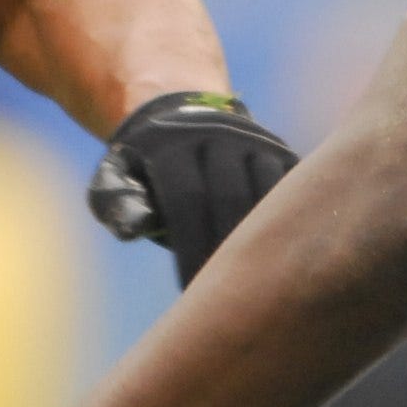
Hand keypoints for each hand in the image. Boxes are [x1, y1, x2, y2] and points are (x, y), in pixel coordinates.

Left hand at [87, 91, 295, 285]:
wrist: (179, 112)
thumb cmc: (143, 167)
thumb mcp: (115, 177)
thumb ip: (117, 203)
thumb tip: (136, 230)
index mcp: (170, 142)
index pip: (186, 198)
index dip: (191, 246)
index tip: (190, 289)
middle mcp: (215, 132)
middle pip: (230, 197)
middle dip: (228, 249)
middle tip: (226, 294)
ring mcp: (253, 138)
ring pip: (267, 193)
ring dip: (263, 240)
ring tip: (253, 282)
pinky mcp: (280, 150)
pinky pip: (292, 190)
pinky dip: (288, 223)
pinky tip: (278, 258)